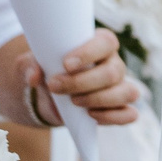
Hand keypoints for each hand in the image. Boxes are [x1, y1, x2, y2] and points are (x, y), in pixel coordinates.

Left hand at [20, 27, 142, 128]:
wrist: (50, 93)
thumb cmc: (49, 69)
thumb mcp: (35, 63)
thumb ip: (32, 66)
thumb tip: (34, 77)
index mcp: (101, 45)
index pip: (106, 43)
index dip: (89, 53)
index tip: (66, 64)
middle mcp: (115, 64)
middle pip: (113, 72)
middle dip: (82, 83)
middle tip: (55, 86)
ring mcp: (119, 87)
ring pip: (127, 93)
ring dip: (98, 100)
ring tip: (74, 102)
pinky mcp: (118, 108)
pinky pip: (129, 114)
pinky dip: (112, 117)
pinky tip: (91, 116)